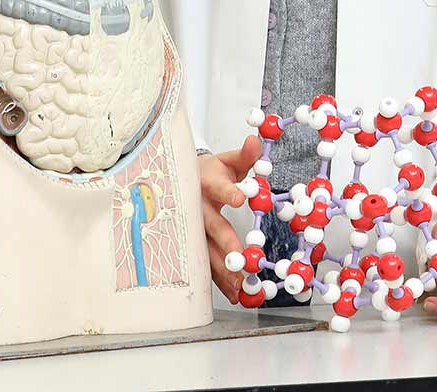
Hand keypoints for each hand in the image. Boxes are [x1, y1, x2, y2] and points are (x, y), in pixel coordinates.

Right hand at [198, 136, 261, 302]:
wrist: (181, 182)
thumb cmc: (209, 173)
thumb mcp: (227, 161)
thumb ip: (245, 155)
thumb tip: (255, 141)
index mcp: (205, 183)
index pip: (218, 186)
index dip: (228, 192)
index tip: (240, 199)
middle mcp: (196, 208)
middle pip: (210, 226)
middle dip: (225, 243)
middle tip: (240, 259)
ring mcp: (192, 230)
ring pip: (206, 250)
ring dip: (223, 269)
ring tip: (240, 285)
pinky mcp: (194, 245)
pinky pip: (205, 265)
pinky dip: (219, 281)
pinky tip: (233, 294)